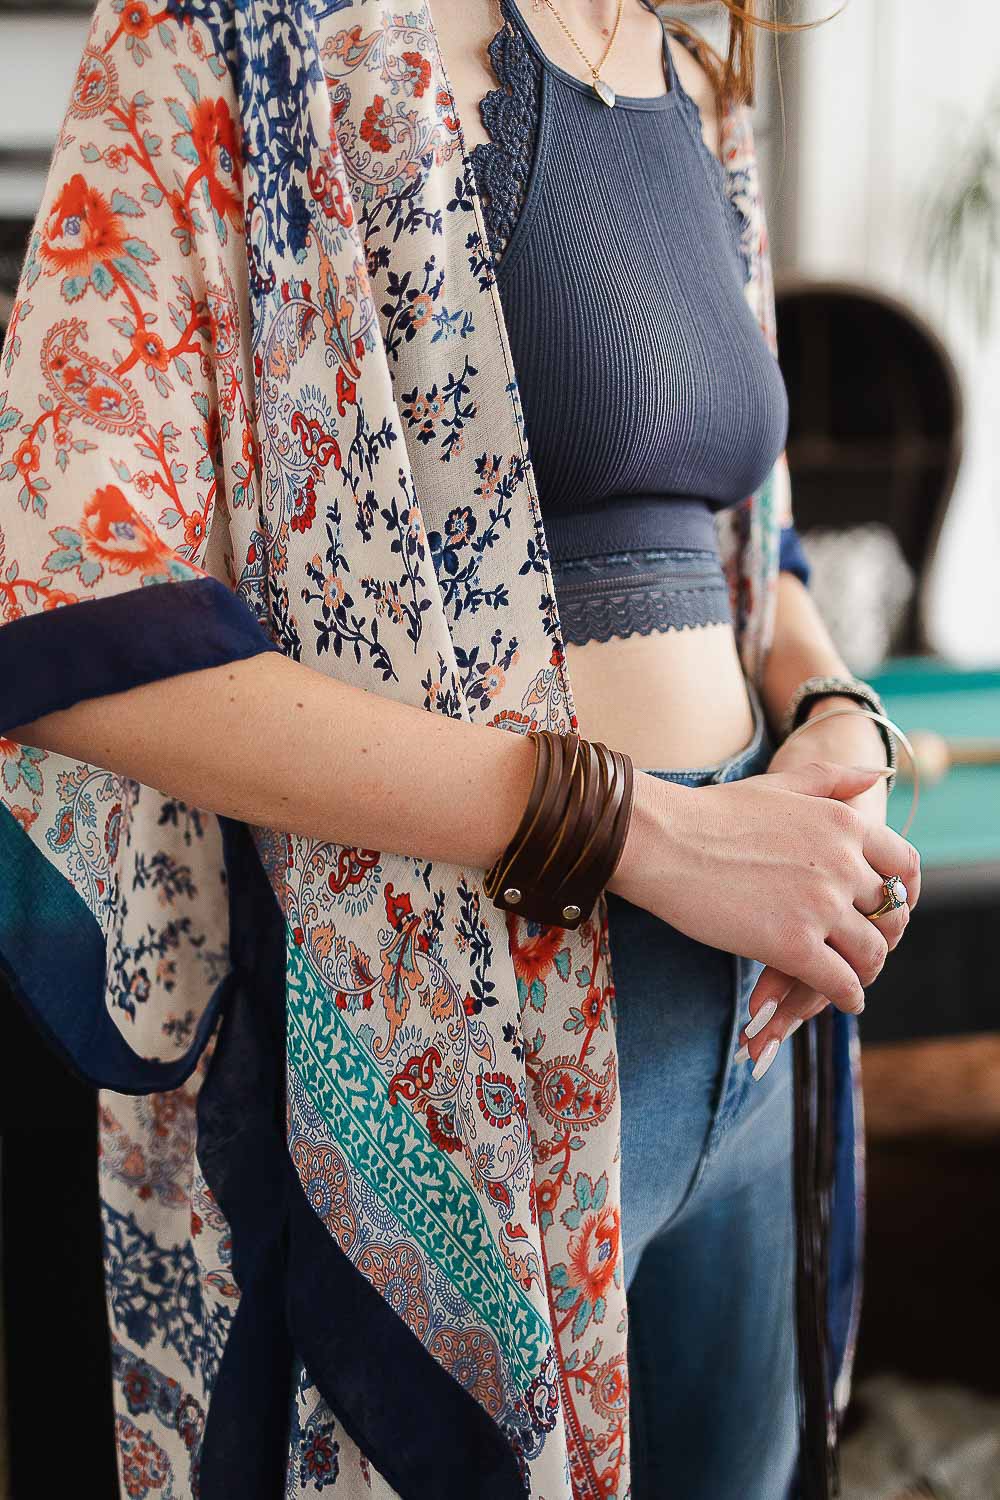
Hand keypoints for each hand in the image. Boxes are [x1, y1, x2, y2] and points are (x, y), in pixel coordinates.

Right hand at [735, 700, 916, 1067]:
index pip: (904, 866)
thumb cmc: (712, 812)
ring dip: (866, 971)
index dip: (905, 894)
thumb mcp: (780, 783)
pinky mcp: (792, 945)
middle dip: (884, 936)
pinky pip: (840, 982)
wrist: (663, 841)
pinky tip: (843, 1000)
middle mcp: (842, 865)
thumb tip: (877, 775)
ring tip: (853, 978)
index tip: (891, 910)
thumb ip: (833, 778)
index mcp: (844, 824)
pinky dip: (847, 997)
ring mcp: (819, 906)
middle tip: (866, 950)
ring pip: (871, 953)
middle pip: (890, 914)